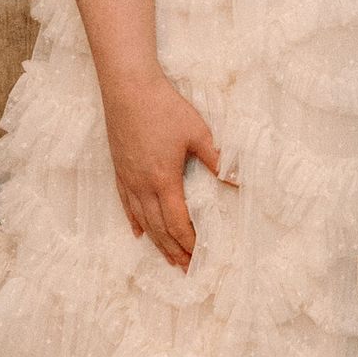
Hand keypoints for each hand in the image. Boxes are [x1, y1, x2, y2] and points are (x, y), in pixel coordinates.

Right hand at [100, 69, 229, 271]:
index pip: (177, 223)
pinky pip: (126, 205)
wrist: (128, 88)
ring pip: (142, 221)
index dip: (190, 242)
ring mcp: (128, 179)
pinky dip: (135, 222)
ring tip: (168, 258)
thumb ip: (218, 159)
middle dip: (175, 250)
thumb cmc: (164, 107)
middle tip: (188, 268)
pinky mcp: (119, 170)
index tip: (201, 256)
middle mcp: (143, 186)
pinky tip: (139, 234)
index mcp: (164, 180)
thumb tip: (238, 179)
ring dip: (157, 243)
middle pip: (159, 229)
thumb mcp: (198, 132)